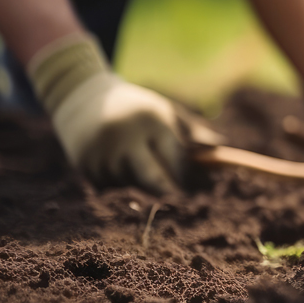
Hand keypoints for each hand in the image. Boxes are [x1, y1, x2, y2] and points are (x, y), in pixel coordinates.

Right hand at [29, 35, 189, 193]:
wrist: (82, 99)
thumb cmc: (137, 108)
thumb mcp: (165, 110)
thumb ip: (193, 130)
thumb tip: (221, 146)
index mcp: (151, 121)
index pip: (176, 158)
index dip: (189, 176)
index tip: (201, 188)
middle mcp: (125, 138)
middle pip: (153, 179)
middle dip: (170, 193)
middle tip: (181, 203)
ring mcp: (102, 154)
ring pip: (133, 185)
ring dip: (142, 184)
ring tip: (138, 162)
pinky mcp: (86, 167)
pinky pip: (113, 187)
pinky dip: (121, 182)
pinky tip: (117, 163)